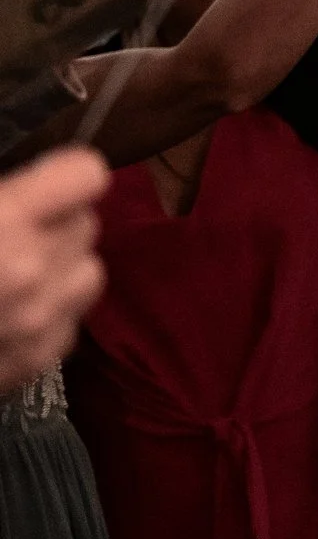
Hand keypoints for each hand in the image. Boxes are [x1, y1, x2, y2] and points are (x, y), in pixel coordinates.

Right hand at [0, 148, 110, 394]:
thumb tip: (9, 187)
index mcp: (2, 223)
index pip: (86, 176)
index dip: (63, 174)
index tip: (41, 181)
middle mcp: (32, 271)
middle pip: (86, 224)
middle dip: (54, 221)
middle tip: (12, 229)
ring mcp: (37, 324)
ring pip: (88, 273)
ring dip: (60, 267)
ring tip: (17, 270)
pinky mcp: (33, 364)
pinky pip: (68, 323)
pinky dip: (47, 315)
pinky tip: (7, 313)